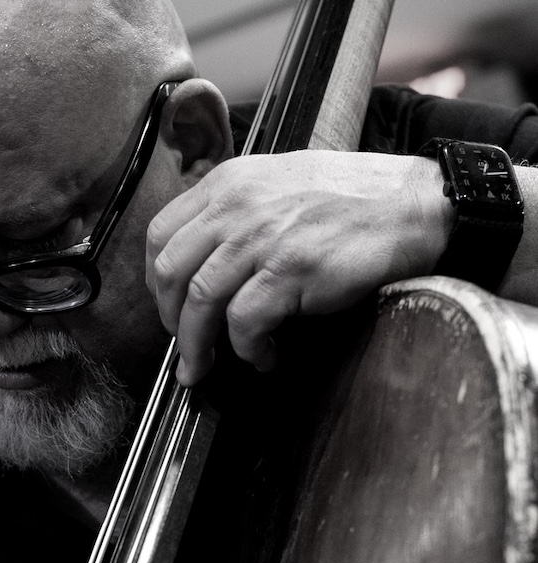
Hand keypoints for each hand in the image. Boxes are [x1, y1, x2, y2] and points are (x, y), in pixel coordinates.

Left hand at [146, 150, 449, 384]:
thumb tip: (200, 266)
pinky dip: (248, 349)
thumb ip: (235, 214)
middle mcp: (238, 207)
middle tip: (185, 346)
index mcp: (228, 185)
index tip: (168, 307)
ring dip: (198, 345)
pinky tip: (263, 356)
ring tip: (207, 366)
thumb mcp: (278, 185)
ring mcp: (263, 237)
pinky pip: (245, 322)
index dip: (156, 280)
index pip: (161, 233)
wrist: (416, 203)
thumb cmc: (351, 200)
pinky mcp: (293, 269)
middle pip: (172, 271)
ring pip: (200, 301)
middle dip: (170, 319)